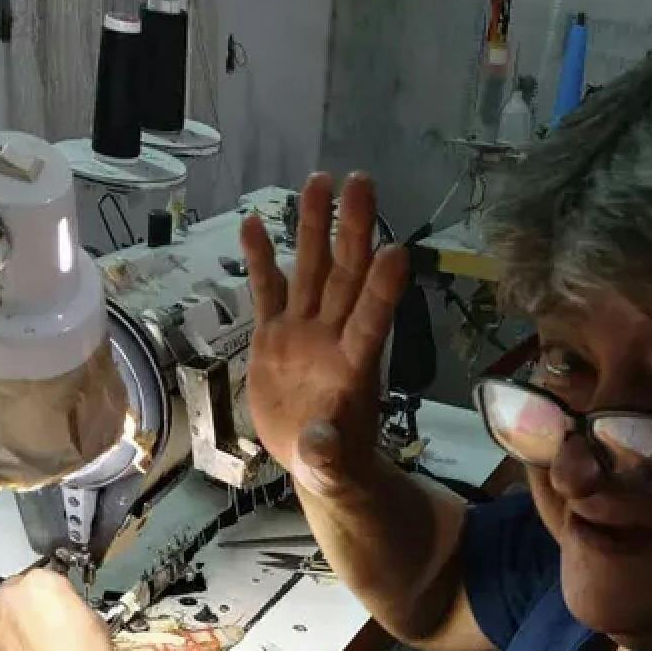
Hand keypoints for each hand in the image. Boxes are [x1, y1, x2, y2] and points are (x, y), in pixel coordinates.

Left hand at [0, 569, 115, 650]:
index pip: (45, 581)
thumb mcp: (94, 619)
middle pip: (17, 598)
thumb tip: (71, 618)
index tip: (63, 610)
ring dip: (16, 633)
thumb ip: (72, 609)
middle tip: (52, 633)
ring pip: (2, 623)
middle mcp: (10, 598)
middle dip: (30, 612)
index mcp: (40, 582)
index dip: (56, 598)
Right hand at [241, 172, 408, 497]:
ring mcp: (302, 333)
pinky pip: (268, 292)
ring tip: (318, 181)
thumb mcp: (331, 469)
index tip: (396, 250)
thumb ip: (327, 455)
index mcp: (353, 367)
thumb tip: (322, 444)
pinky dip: (262, 259)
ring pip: (309, 270)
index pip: (370, 320)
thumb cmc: (335, 465)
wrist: (315, 462)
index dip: (381, 289)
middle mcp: (331, 338)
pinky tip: (255, 222)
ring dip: (313, 227)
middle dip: (352, 230)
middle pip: (343, 277)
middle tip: (361, 181)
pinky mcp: (274, 337)